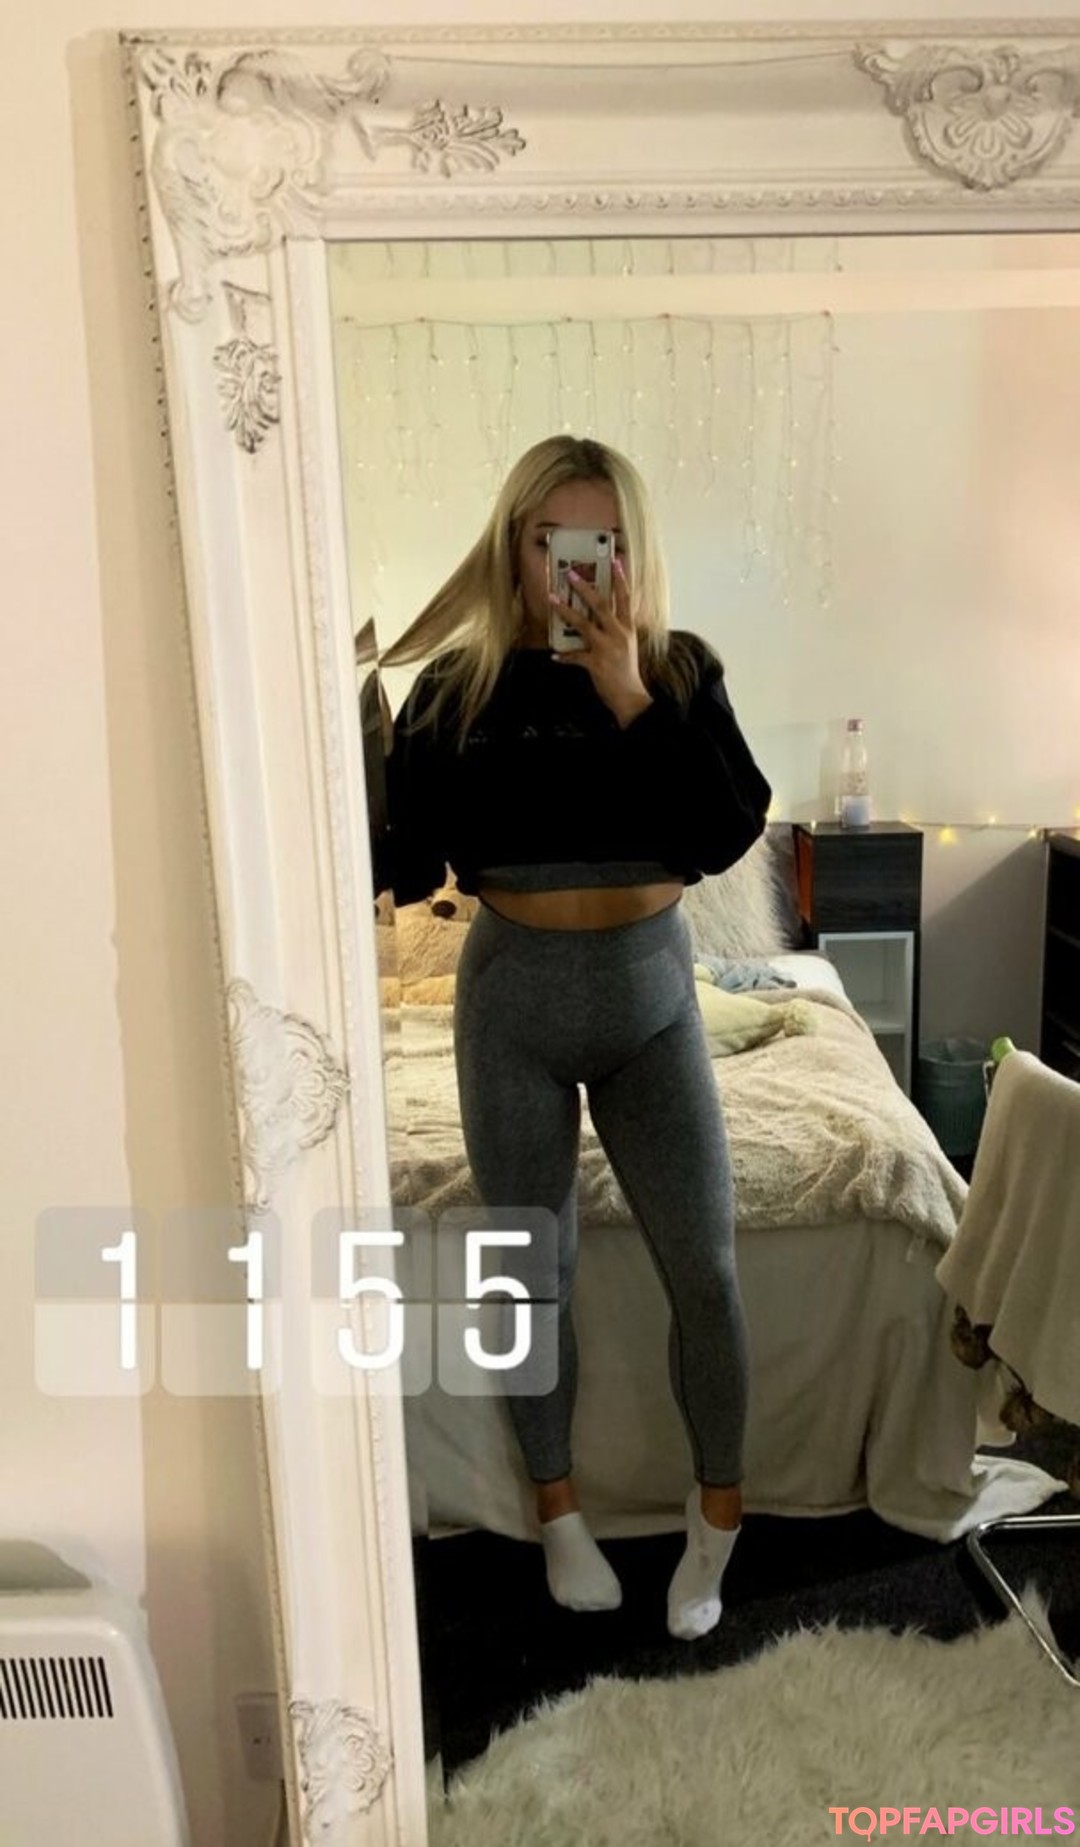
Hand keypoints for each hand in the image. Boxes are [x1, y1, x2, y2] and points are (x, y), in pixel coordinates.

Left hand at [548, 558, 653, 727]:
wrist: (630, 697)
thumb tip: (603, 617)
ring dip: (566, 610)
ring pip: (583, 624)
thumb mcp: (628, 646)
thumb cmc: (627, 671)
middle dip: (585, 588)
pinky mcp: (596, 663)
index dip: (620, 579)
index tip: (614, 561)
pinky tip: (555, 656)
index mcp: (628, 629)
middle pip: (601, 605)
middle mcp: (618, 634)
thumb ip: (618, 630)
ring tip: (552, 598)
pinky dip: (564, 656)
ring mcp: (607, 648)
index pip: (625, 599)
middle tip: (571, 574)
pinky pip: (575, 656)